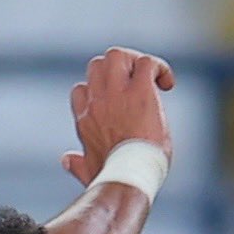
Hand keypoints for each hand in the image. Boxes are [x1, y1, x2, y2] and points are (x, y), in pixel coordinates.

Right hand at [62, 47, 176, 183]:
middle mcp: (97, 101)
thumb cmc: (113, 179)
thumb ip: (78, 164)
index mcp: (85, 119)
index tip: (118, 104)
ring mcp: (117, 93)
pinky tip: (167, 85)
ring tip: (150, 80)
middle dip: (117, 69)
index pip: (82, 89)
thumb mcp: (91, 170)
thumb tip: (66, 160)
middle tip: (136, 86)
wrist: (127, 179)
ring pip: (117, 54)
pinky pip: (147, 62)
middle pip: (98, 64)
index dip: (99, 90)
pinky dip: (159, 67)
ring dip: (135, 62)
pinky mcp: (140, 91)